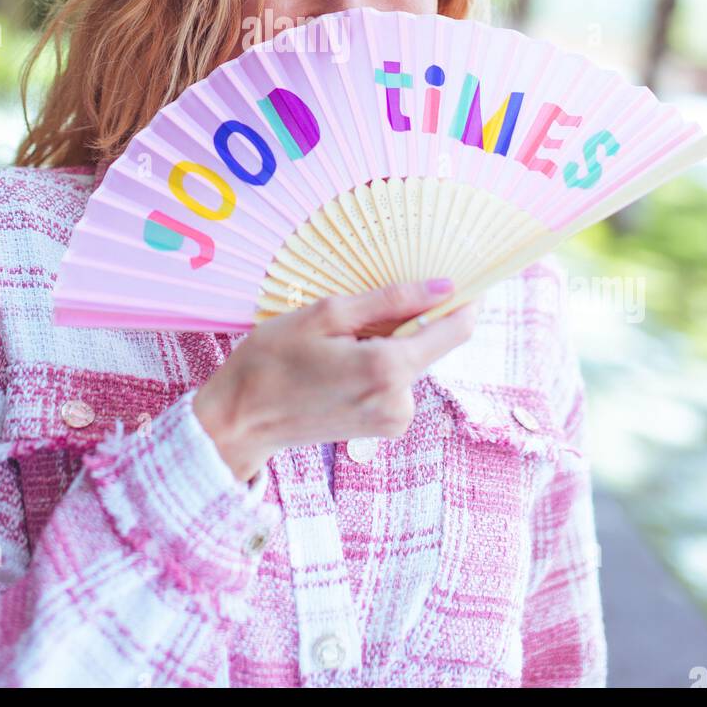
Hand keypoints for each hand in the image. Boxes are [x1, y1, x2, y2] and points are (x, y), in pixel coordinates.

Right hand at [192, 279, 477, 481]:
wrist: (240, 421)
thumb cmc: (272, 361)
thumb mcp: (326, 315)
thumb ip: (391, 300)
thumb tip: (444, 286)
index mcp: (388, 369)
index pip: (455, 330)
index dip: (466, 301)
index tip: (466, 278)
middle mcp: (400, 401)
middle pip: (429, 344)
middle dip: (407, 320)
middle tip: (357, 312)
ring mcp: (393, 420)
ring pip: (410, 362)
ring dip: (387, 343)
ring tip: (336, 343)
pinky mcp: (383, 428)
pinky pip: (395, 381)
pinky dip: (378, 364)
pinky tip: (338, 363)